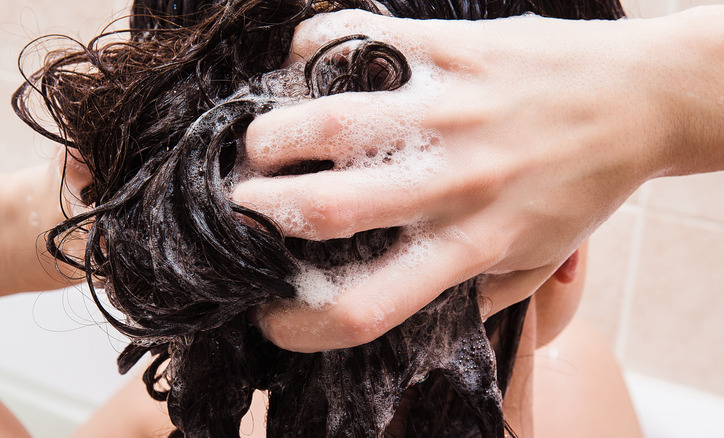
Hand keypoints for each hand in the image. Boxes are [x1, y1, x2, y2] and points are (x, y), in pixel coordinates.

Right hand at [233, 8, 723, 351]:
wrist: (642, 97)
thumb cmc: (584, 184)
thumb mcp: (535, 258)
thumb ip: (472, 293)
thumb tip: (408, 312)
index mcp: (470, 244)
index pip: (365, 304)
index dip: (298, 322)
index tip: (271, 313)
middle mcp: (452, 181)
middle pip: (325, 208)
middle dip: (257, 214)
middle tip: (246, 208)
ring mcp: (447, 109)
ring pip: (324, 122)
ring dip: (268, 137)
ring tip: (264, 145)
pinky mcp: (449, 48)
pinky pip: (352, 41)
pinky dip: (308, 53)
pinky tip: (304, 70)